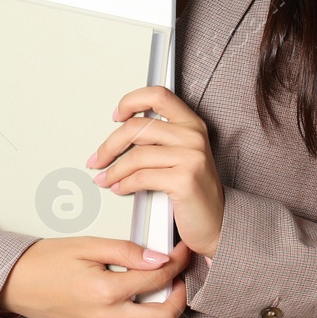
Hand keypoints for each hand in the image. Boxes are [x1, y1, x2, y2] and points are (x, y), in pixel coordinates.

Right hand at [0, 236, 190, 317]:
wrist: (13, 285)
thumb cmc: (43, 262)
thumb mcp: (85, 245)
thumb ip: (125, 251)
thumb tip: (159, 258)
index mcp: (106, 292)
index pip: (158, 278)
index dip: (178, 261)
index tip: (183, 247)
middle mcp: (109, 317)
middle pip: (166, 317)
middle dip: (182, 294)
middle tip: (182, 270)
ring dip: (166, 303)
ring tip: (165, 276)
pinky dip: (147, 308)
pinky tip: (142, 288)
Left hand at [88, 86, 224, 258]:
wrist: (218, 222)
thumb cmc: (194, 190)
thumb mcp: (182, 155)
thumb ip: (159, 138)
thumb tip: (119, 134)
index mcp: (192, 124)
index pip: (158, 95)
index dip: (132, 101)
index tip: (116, 115)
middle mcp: (193, 136)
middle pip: (137, 128)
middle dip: (109, 145)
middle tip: (98, 158)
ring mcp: (191, 157)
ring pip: (136, 156)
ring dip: (113, 170)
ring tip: (105, 178)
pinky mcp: (184, 179)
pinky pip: (141, 178)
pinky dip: (124, 184)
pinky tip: (119, 188)